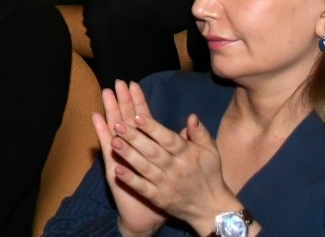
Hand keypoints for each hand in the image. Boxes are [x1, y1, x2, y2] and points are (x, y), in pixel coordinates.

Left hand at [97, 80, 238, 234]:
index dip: (153, 128)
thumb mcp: (211, 151)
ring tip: (113, 142)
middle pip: (152, 151)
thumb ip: (200, 133)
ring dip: (128, 155)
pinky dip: (130, 180)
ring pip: (145, 168)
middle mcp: (176, 169)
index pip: (168, 139)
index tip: (137, 116)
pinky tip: (116, 170)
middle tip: (117, 125)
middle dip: (134, 138)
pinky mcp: (159, 199)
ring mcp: (166, 185)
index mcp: (187, 154)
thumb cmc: (210, 174)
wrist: (211, 208)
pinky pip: (142, 188)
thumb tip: (191, 116)